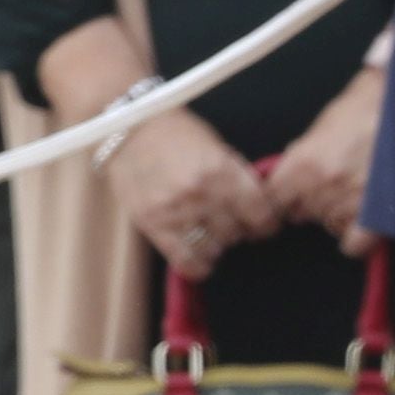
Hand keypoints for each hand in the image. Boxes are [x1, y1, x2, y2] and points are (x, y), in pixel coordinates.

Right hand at [101, 106, 277, 284]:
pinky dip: (198, 265)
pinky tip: (201, 259)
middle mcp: (201, 193)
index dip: (266, 222)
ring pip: (214, 248)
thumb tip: (256, 207)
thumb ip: (235, 178)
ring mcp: (175, 211)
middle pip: (237, 232)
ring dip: (218, 245)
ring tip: (211, 235)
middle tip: (230, 223)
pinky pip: (184, 260)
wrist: (128, 128)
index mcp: (222, 170)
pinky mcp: (152, 224)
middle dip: (238, 230)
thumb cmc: (175, 133)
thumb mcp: (215, 147)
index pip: (260, 213)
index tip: (262, 224)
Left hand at [260, 63, 382, 247]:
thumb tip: (284, 177)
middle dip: (310, 204)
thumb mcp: (321, 126)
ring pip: (328, 225)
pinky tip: (361, 223)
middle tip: (330, 188)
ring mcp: (353, 200)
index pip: (274, 199)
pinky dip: (356, 239)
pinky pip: (355, 244)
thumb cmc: (364, 107)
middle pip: (301, 214)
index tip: (288, 195)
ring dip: (336, 215)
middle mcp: (324, 185)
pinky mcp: (381, 213)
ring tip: (352, 195)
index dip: (282, 196)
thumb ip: (300, 155)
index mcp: (304, 162)